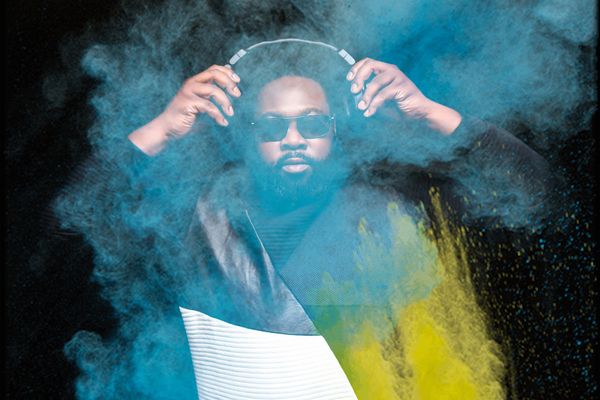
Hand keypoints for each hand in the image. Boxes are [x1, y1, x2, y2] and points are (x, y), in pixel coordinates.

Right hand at [161, 64, 240, 136]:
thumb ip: (211, 94)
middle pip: (214, 74)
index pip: (214, 69)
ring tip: (231, 112)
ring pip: (213, 90)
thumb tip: (230, 86)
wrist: (167, 127)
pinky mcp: (187, 103)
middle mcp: (192, 84)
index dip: (227, 72)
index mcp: (196, 81)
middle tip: (238, 94)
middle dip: (229, 83)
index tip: (238, 81)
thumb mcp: (201, 102)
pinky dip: (218, 115)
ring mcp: (188, 93)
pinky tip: (223, 122)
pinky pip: (208, 106)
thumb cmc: (185, 115)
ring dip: (225, 101)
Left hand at [346, 58, 460, 134]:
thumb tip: (354, 96)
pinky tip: (369, 112)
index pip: (368, 62)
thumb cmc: (399, 106)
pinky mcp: (402, 86)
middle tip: (354, 91)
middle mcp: (391, 70)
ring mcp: (398, 77)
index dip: (356, 68)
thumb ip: (369, 94)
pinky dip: (374, 104)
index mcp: (385, 70)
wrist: (419, 112)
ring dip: (366, 95)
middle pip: (370, 65)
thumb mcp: (380, 98)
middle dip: (359, 77)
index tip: (349, 79)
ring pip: (376, 82)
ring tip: (361, 107)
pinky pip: (383, 94)